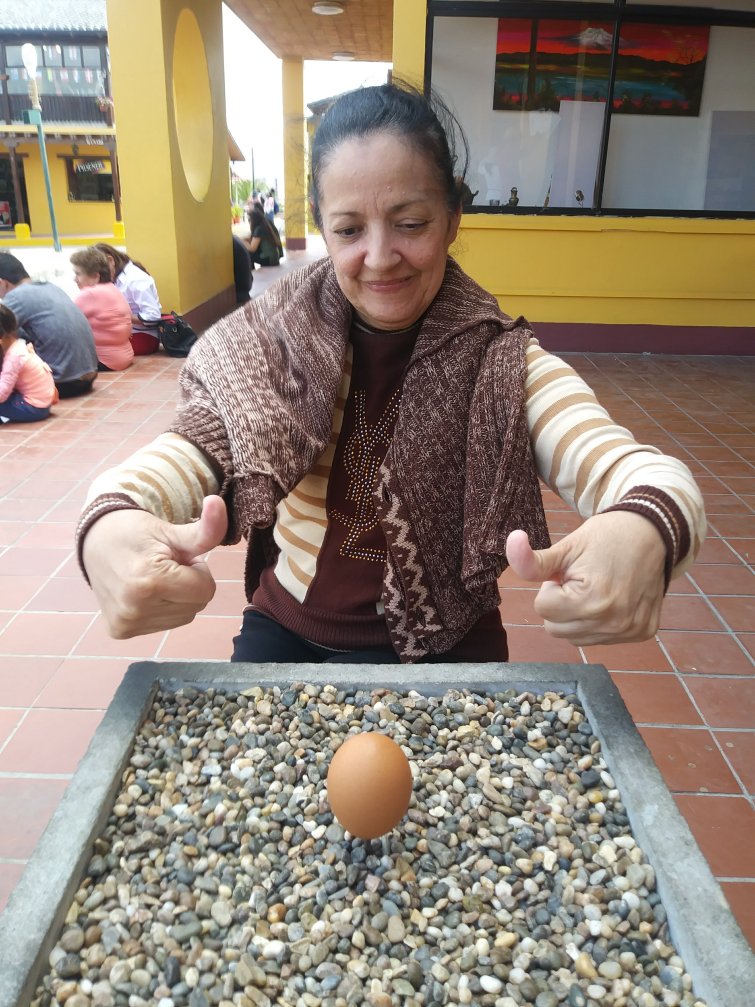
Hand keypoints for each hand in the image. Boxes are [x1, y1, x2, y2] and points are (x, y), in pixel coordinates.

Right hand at [82, 495, 227, 638]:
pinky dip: (161, 609)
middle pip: (197, 605)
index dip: (197, 570)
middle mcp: (135, 610)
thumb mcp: (171, 530)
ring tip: (154, 578)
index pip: (206, 590)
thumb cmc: (137, 533)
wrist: (94, 541)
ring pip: (184, 616)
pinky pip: (164, 625)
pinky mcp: (120, 631)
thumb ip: (203, 529)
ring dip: (177, 598)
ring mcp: (126, 624)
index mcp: (149, 582)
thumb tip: (220, 502)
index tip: (177, 557)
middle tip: (165, 566)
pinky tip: (143, 592)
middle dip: (188, 584)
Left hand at [505, 512, 665, 645]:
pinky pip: (601, 638)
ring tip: (596, 589)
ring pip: (575, 638)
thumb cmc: (605, 537)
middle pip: (555, 629)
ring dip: (578, 617)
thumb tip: (510, 541)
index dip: (551, 587)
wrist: (653, 533)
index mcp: (590, 601)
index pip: (542, 609)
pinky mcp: (642, 633)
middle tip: (581, 580)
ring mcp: (629, 631)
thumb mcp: (566, 546)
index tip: (569, 572)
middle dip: (561, 604)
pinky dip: (600, 622)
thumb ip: (533, 560)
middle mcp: (612, 623)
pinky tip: (613, 598)